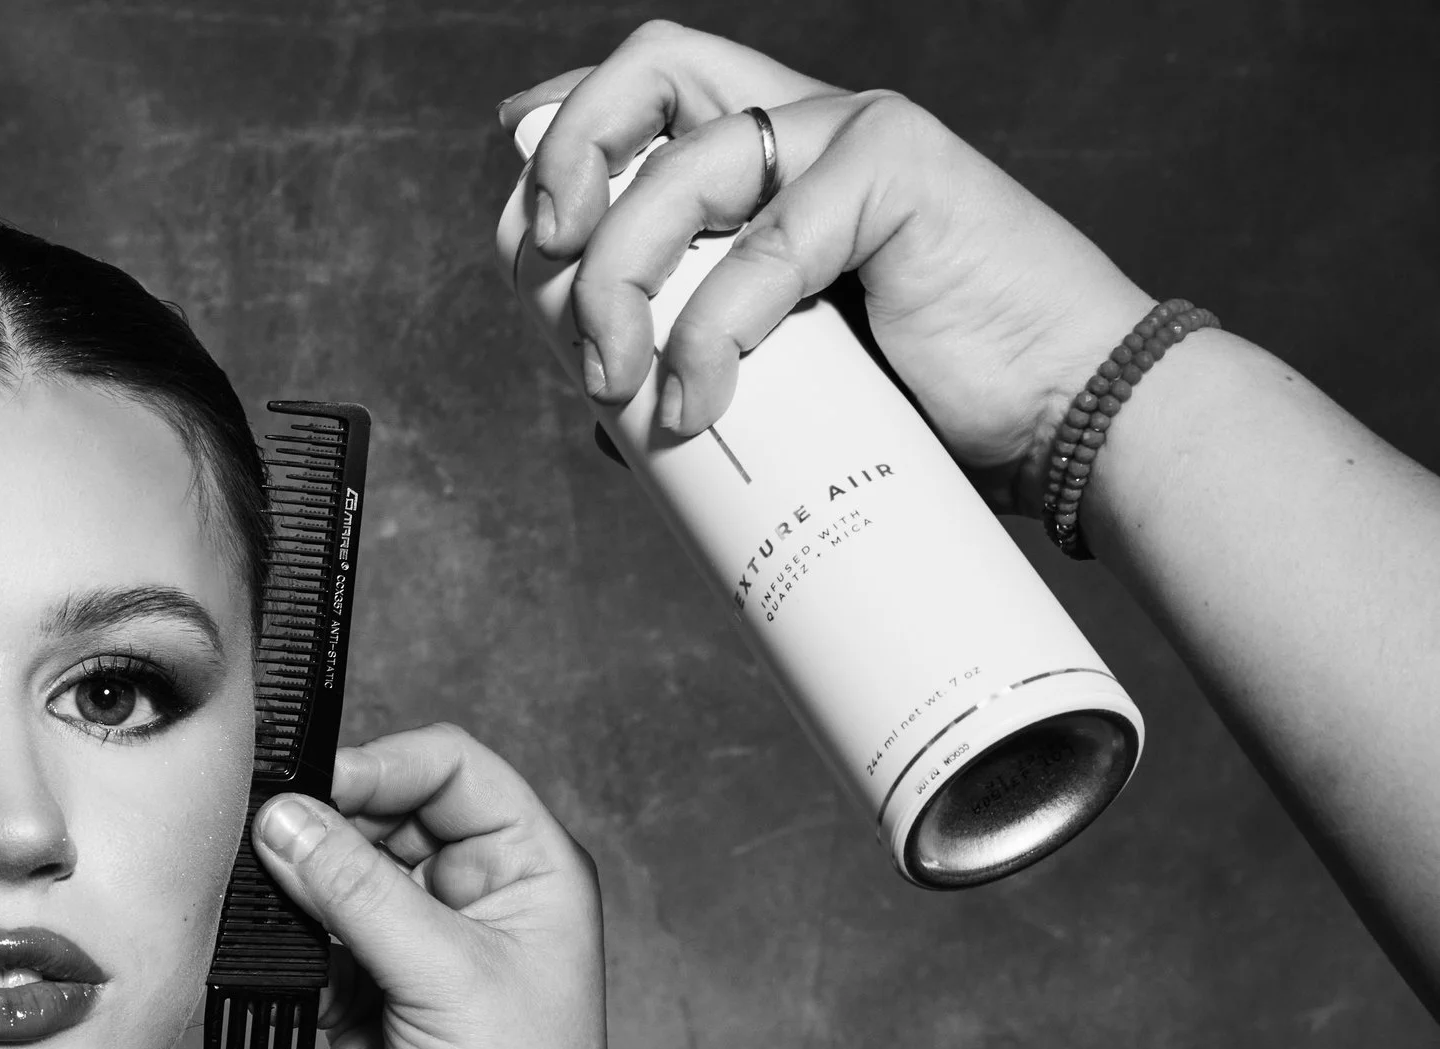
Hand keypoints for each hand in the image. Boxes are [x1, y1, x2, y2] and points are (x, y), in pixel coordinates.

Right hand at [251, 726, 621, 1048]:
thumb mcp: (446, 975)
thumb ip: (359, 889)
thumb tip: (285, 816)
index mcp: (530, 865)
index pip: (452, 767)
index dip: (385, 764)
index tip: (315, 785)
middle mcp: (475, 887)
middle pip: (388, 806)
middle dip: (330, 815)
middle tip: (267, 833)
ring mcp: (416, 931)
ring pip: (342, 860)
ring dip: (299, 867)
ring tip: (259, 878)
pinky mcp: (363, 976)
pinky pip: (312, 919)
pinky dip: (284, 919)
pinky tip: (264, 927)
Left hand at [504, 21, 1152, 510]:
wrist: (1066, 427)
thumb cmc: (932, 412)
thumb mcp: (787, 384)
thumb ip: (708, 362)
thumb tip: (606, 411)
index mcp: (771, 164)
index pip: (642, 100)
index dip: (562, 143)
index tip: (527, 243)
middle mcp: (807, 126)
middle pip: (645, 77)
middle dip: (564, 177)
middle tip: (552, 293)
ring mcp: (855, 135)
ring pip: (683, 162)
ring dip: (617, 276)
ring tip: (615, 384)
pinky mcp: (900, 167)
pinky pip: (764, 242)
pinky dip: (708, 329)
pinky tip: (693, 401)